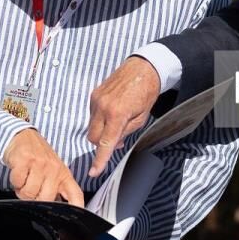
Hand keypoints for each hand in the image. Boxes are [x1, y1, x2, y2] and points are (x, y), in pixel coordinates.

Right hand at [3, 129, 84, 205]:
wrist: (22, 135)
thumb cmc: (38, 156)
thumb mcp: (53, 170)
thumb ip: (55, 188)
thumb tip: (57, 207)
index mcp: (63, 174)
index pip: (75, 194)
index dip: (77, 207)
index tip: (76, 218)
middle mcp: (54, 169)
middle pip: (45, 199)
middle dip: (33, 199)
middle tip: (30, 188)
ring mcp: (40, 163)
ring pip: (29, 193)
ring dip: (22, 190)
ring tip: (24, 179)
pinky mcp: (24, 159)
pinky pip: (17, 182)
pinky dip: (14, 181)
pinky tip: (18, 172)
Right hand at [87, 56, 160, 176]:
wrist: (142, 67)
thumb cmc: (146, 92)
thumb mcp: (142, 117)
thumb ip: (125, 132)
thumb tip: (114, 142)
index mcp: (117, 114)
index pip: (105, 143)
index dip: (99, 160)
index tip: (94, 172)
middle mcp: (102, 107)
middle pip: (93, 137)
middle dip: (101, 144)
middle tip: (118, 140)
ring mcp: (96, 99)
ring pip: (91, 126)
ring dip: (101, 131)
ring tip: (117, 123)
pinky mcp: (94, 94)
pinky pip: (92, 115)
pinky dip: (100, 120)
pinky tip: (113, 112)